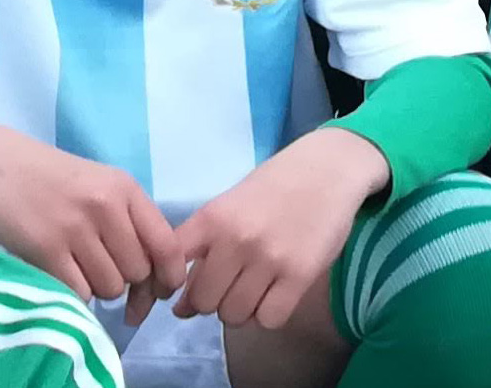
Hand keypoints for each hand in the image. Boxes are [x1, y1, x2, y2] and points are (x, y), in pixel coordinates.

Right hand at [0, 123, 184, 316]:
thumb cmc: (53, 177)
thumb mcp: (100, 185)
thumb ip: (131, 224)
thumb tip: (154, 284)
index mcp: (123, 188)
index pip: (167, 245)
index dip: (169, 277)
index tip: (159, 289)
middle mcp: (103, 205)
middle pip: (138, 273)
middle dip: (126, 281)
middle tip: (104, 268)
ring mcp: (74, 228)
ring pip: (110, 288)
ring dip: (98, 286)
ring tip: (79, 264)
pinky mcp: (46, 248)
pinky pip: (80, 293)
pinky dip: (75, 291)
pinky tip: (62, 269)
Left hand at [174, 128, 387, 329]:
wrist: (323, 172)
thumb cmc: (271, 188)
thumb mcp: (227, 206)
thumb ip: (204, 245)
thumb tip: (180, 300)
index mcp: (210, 218)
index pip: (172, 262)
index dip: (167, 285)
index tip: (175, 295)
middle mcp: (234, 240)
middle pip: (203, 300)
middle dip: (207, 304)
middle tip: (221, 292)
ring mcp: (268, 260)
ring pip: (234, 314)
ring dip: (237, 311)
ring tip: (248, 293)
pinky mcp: (300, 277)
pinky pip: (269, 319)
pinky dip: (266, 315)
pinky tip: (271, 297)